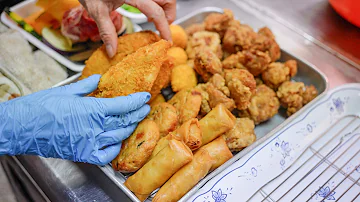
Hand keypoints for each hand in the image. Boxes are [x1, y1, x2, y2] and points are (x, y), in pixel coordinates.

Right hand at [0, 75, 150, 164]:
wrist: (21, 128)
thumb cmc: (40, 107)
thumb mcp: (65, 91)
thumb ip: (86, 86)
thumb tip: (98, 80)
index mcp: (92, 109)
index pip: (123, 105)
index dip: (137, 101)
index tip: (145, 97)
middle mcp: (95, 127)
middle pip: (125, 121)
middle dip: (138, 114)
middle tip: (144, 108)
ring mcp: (90, 143)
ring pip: (119, 137)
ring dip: (129, 128)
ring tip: (134, 122)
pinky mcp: (83, 154)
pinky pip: (106, 155)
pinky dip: (114, 149)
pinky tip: (116, 142)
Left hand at [79, 0, 175, 56]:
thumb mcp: (96, 10)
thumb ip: (107, 31)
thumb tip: (113, 51)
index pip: (157, 12)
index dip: (164, 27)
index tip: (166, 40)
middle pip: (168, 0)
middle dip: (170, 15)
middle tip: (163, 28)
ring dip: (164, 7)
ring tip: (155, 19)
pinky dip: (157, 2)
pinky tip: (147, 9)